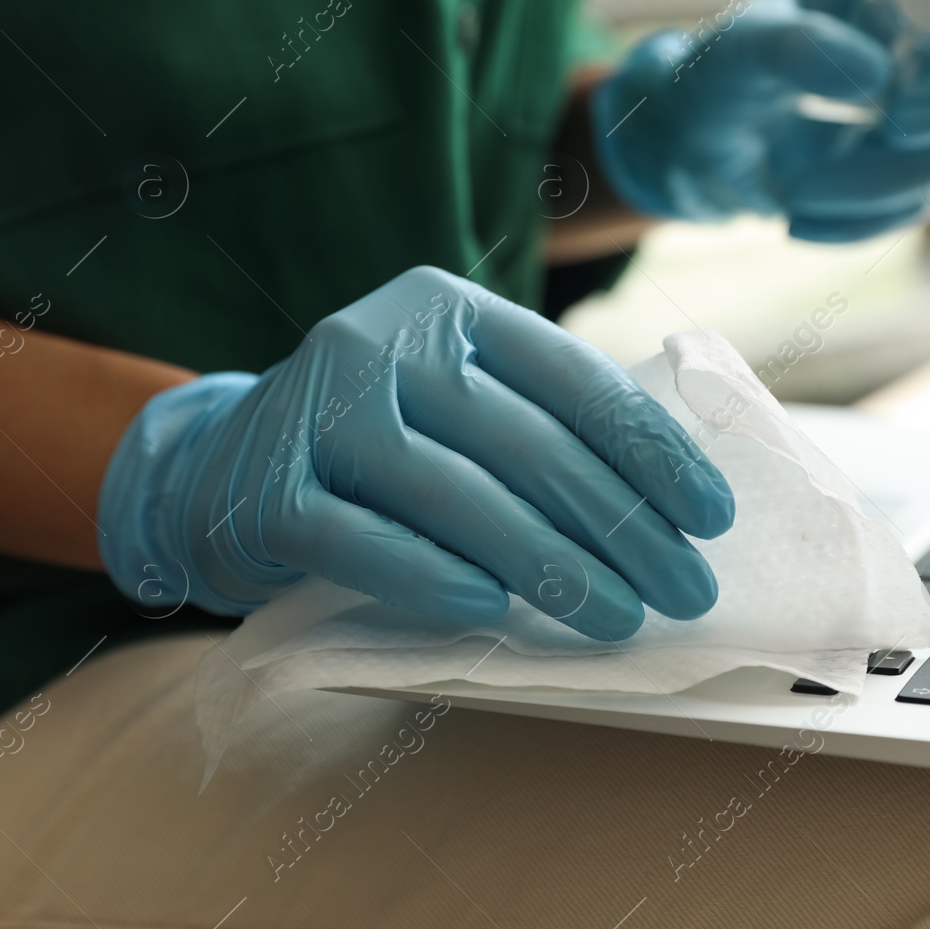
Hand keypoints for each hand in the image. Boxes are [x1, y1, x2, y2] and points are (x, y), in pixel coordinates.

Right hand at [97, 267, 734, 640]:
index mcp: (450, 311)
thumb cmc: (378, 447)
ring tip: (617, 617)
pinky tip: (492, 609)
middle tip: (685, 589)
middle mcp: (383, 341)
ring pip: (458, 493)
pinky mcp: (264, 489)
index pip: (575, 380)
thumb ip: (540, 425)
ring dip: (551, 564)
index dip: (652, 451)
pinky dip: (432, 576)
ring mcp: (317, 410)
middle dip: (622, 525)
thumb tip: (677, 505)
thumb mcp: (455, 403)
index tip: (713, 518)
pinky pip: (363, 540)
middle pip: (528, 443)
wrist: (216, 473)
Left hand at [592, 0, 929, 242]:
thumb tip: (876, 83)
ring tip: (794, 185)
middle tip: (900, 117)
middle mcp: (925, 34)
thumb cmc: (723, 77)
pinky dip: (855, 220)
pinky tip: (798, 218)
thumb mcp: (738, 52)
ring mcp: (929, 108)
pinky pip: (918, 205)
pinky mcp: (915, 175)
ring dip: (872, 178)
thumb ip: (797, 50)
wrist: (699, 156)